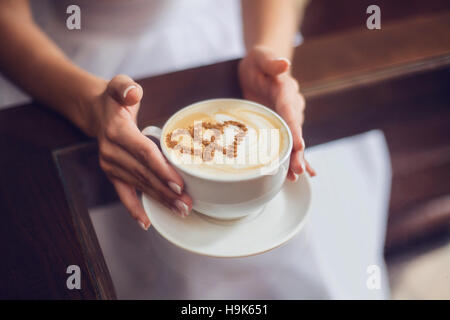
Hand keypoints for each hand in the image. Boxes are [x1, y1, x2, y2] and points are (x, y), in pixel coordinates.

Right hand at [90, 75, 191, 229]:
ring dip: (159, 200)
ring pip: (139, 186)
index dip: (162, 169)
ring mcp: (111, 165)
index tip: (179, 184)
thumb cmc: (115, 99)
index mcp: (118, 131)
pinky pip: (123, 193)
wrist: (95, 112)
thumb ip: (125, 87)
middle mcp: (112, 151)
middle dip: (166, 191)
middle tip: (187, 204)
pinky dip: (134, 209)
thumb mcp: (119, 85)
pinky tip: (146, 222)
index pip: (144, 153)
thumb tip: (133, 94)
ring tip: (180, 210)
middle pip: (144, 174)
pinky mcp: (112, 173)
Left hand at [238, 46, 315, 180]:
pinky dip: (293, 157)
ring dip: (295, 158)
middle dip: (297, 151)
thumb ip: (271, 62)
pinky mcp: (281, 124)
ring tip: (295, 177)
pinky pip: (288, 142)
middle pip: (295, 131)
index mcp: (286, 91)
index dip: (294, 129)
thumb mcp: (261, 58)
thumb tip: (284, 65)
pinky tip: (296, 174)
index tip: (299, 145)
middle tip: (297, 169)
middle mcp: (291, 106)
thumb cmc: (258, 62)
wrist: (260, 68)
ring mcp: (288, 117)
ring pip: (293, 140)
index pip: (290, 112)